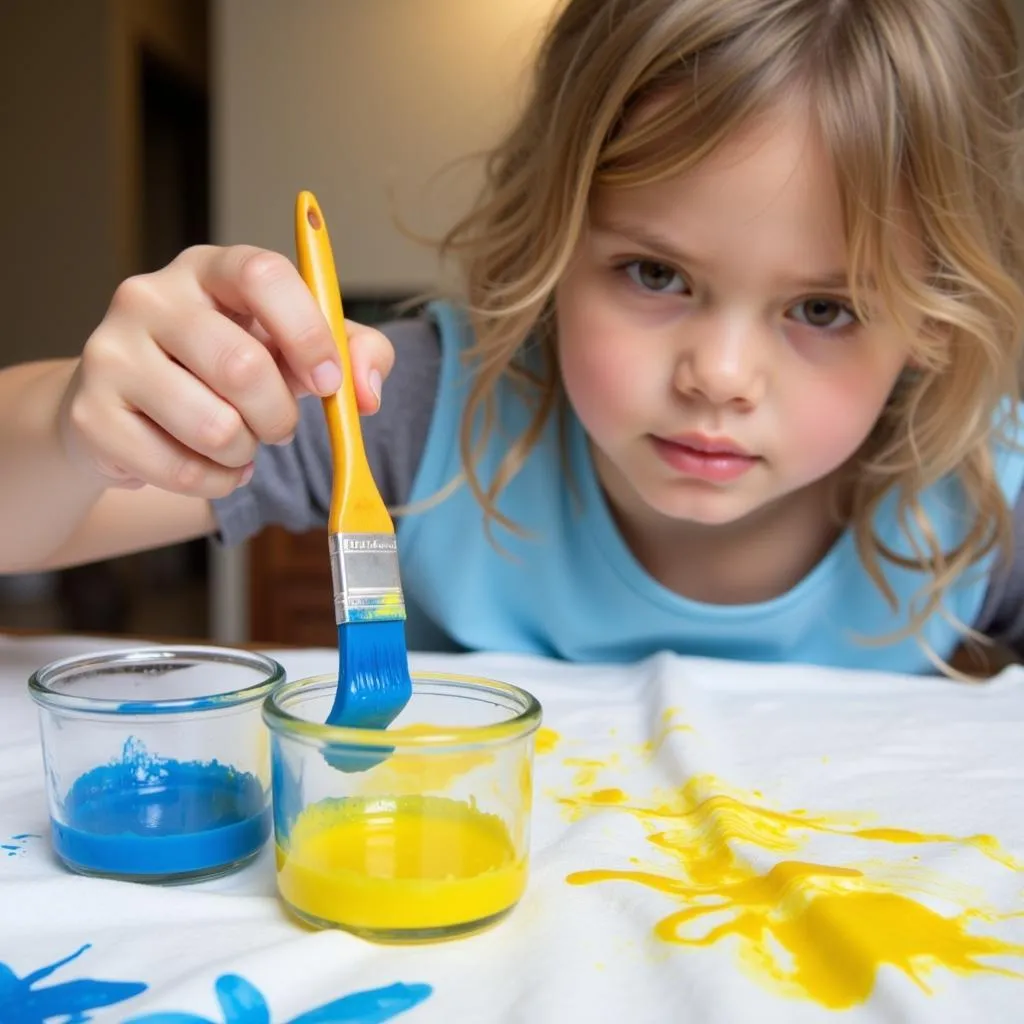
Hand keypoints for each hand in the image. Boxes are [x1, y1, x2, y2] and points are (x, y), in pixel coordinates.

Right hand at [60, 245, 394, 496]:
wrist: (130, 412)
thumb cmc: (226, 371)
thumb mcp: (295, 349)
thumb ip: (352, 354)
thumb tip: (365, 394)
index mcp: (209, 269)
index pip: (263, 275)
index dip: (308, 333)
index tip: (330, 381)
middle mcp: (150, 297)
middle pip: (243, 366)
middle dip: (280, 417)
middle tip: (280, 427)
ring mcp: (110, 353)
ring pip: (215, 427)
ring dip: (246, 453)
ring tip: (239, 443)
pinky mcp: (90, 415)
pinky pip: (182, 471)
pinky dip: (216, 483)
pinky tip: (210, 466)